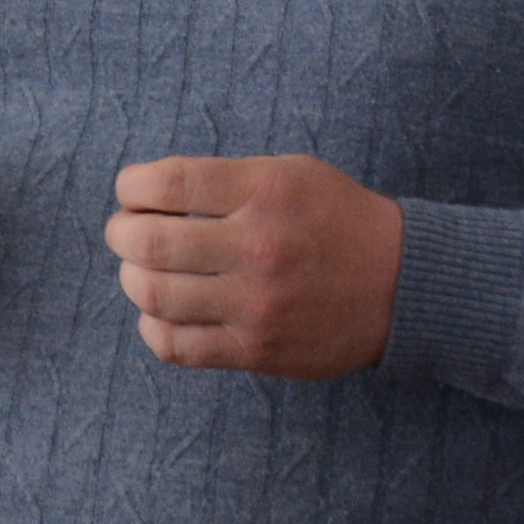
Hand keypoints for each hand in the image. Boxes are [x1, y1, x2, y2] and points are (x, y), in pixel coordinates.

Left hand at [105, 154, 405, 377]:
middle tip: (125, 232)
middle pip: (148, 241)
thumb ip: (225, 179)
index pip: (167, 183)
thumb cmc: (338, 220)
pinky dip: (153, 328)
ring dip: (132, 278)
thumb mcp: (291, 173)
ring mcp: (255, 304)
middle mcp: (257, 247)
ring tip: (142, 270)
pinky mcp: (256, 350)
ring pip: (154, 295)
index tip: (131, 191)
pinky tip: (161, 314)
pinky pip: (176, 347)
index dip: (132, 186)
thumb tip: (149, 194)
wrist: (402, 285)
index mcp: (265, 191)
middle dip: (121, 233)